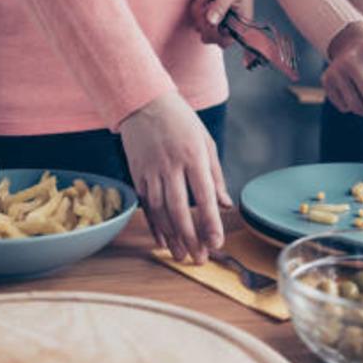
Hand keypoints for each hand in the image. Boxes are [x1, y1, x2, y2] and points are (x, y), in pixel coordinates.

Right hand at [119, 91, 232, 262]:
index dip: (210, 222)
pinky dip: (154, 225)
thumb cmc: (182, 123)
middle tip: (200, 259)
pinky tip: (163, 241)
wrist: (144, 103)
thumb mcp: (206, 143)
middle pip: (179, 210)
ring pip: (160, 211)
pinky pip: (146, 205)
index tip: (217, 243)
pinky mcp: (137, 174)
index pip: (203, 196)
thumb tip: (225, 206)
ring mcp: (151, 171)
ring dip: (172, 237)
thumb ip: (216, 177)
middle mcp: (170, 165)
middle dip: (190, 238)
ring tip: (182, 256)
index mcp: (193, 156)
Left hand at [190, 0, 254, 46]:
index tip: (208, 18)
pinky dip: (197, 8)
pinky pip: (197, 20)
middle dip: (204, 19)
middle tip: (209, 0)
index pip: (225, 42)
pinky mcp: (211, 19)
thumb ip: (221, 6)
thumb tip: (212, 21)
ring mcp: (220, 24)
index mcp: (241, 25)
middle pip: (209, 37)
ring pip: (201, 29)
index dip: (213, 34)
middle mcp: (230, 28)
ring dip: (200, 11)